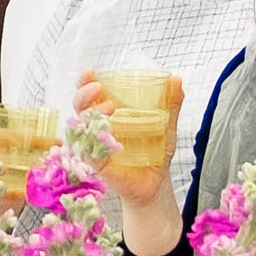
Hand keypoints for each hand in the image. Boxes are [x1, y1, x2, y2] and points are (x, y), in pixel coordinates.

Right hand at [74, 71, 186, 210]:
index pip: (90, 94)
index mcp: (110, 114)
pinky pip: (89, 151)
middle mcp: (98, 128)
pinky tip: (107, 134)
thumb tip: (176, 79)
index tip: (91, 71)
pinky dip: (94, 141)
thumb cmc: (156, 153)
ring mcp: (96, 146)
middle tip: (99, 88)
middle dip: (84, 94)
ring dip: (90, 114)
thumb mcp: (166, 125)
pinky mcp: (99, 164)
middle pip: (79, 107)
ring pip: (80, 127)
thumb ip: (170, 104)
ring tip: (110, 108)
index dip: (85, 82)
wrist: (157, 184)